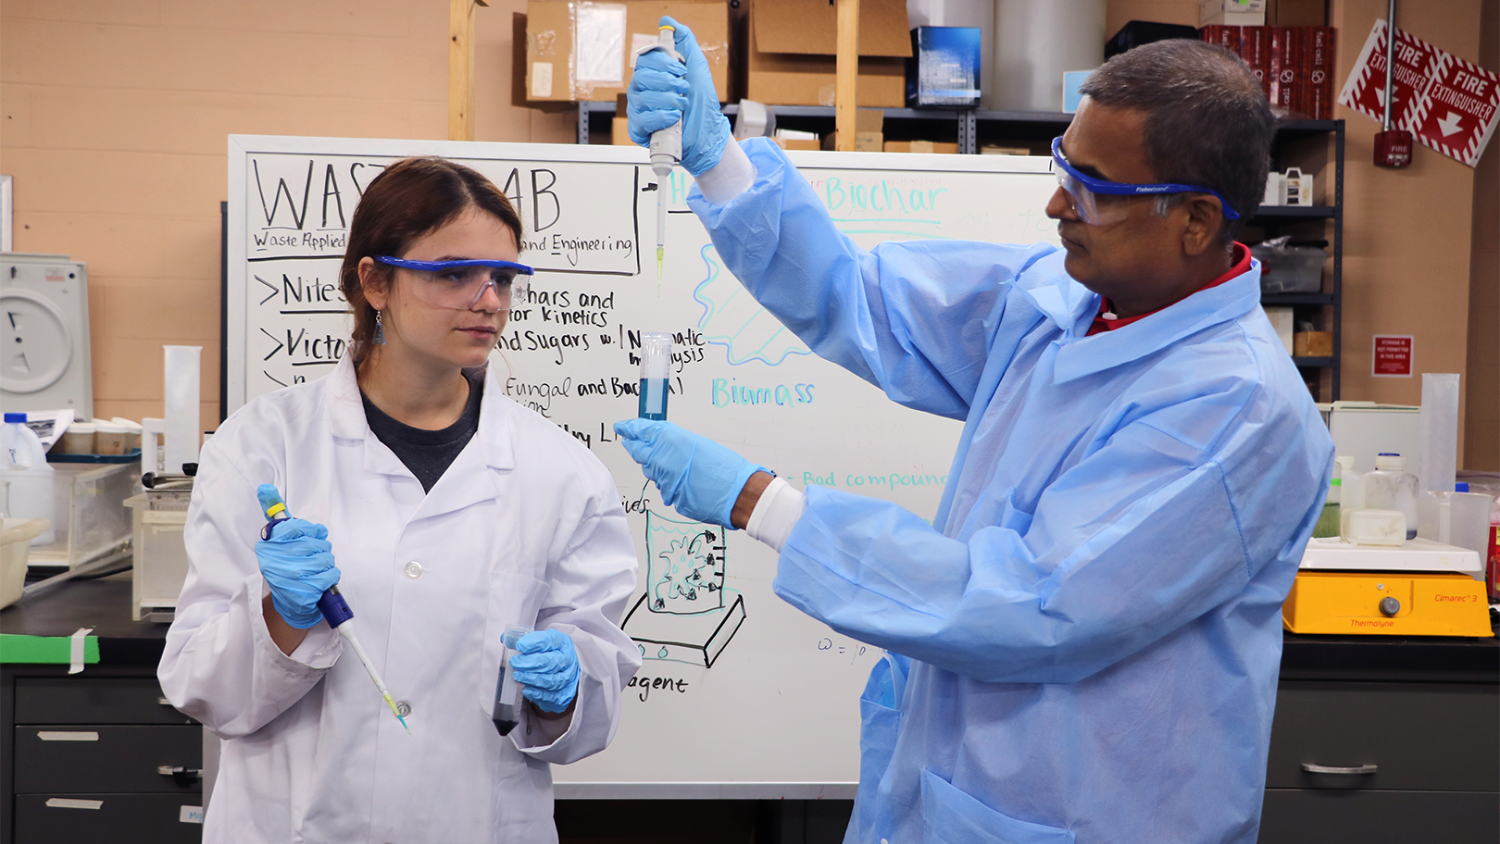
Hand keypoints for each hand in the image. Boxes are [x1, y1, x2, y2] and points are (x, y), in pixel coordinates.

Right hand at [255, 501, 338, 629]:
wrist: (288, 604)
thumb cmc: (286, 567)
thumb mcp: (278, 540)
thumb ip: (274, 513)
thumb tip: (265, 488)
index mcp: (268, 546)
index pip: (296, 527)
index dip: (309, 532)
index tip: (308, 538)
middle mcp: (276, 560)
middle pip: (315, 543)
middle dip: (320, 549)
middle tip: (312, 557)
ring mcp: (290, 577)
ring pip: (326, 558)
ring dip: (326, 564)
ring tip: (316, 570)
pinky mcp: (304, 592)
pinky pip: (331, 574)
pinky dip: (330, 577)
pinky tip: (320, 581)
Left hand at [510, 630, 579, 713]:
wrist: (563, 669)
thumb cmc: (548, 653)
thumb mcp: (539, 641)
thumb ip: (523, 640)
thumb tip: (506, 638)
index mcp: (563, 643)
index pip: (550, 641)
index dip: (534, 643)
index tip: (519, 645)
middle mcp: (568, 661)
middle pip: (551, 663)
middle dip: (530, 663)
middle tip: (515, 662)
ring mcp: (568, 679)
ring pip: (551, 681)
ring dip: (531, 679)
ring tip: (517, 676)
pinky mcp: (565, 695)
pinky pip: (552, 697)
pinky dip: (537, 694)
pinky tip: (526, 689)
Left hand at [613, 419, 766, 527]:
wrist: (737, 492)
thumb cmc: (724, 467)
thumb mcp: (698, 443)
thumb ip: (675, 443)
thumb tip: (663, 444)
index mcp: (670, 440)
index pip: (641, 432)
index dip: (630, 429)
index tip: (622, 427)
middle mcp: (662, 460)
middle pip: (639, 453)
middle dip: (634, 447)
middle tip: (629, 441)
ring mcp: (664, 480)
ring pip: (651, 471)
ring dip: (655, 466)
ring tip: (666, 462)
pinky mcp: (670, 497)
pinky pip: (664, 487)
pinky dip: (669, 482)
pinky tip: (682, 480)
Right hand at [626, 15, 729, 175]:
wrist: (707, 132)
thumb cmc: (700, 102)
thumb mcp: (697, 67)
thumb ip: (684, 41)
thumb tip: (668, 21)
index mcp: (652, 73)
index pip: (645, 59)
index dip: (664, 63)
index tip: (681, 69)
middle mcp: (641, 89)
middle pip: (642, 76)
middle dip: (669, 82)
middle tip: (683, 89)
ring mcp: (638, 109)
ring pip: (643, 97)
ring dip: (669, 100)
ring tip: (681, 105)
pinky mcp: (638, 128)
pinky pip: (643, 118)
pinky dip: (662, 116)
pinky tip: (673, 117)